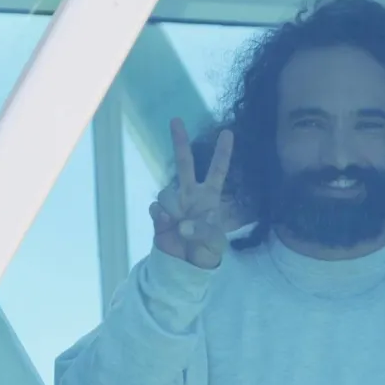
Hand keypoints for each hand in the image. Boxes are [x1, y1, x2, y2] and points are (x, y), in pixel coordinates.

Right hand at [151, 119, 233, 269]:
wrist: (187, 265)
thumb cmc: (207, 250)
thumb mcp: (214, 242)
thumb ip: (203, 231)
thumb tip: (181, 224)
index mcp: (210, 196)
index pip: (218, 170)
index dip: (223, 153)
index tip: (228, 132)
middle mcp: (191, 194)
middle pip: (185, 163)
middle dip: (179, 141)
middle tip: (176, 120)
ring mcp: (174, 203)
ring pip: (166, 192)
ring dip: (173, 208)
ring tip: (179, 225)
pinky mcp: (159, 215)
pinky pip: (156, 209)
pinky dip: (161, 218)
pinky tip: (167, 226)